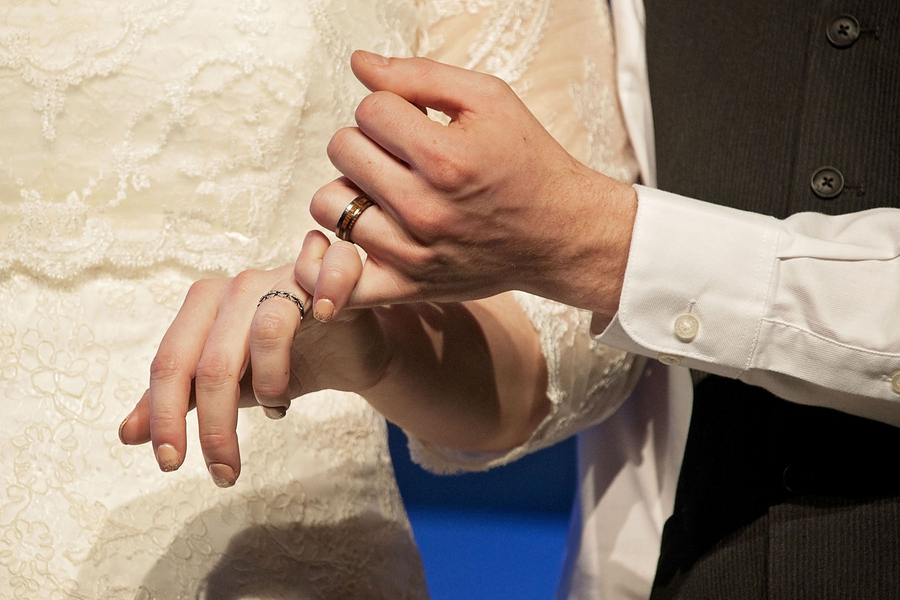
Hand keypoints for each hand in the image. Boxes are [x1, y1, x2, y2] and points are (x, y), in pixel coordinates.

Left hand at [118, 261, 391, 486]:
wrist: (346, 349)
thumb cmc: (284, 362)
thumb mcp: (227, 385)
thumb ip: (179, 401)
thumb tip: (127, 435)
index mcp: (203, 306)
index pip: (170, 363)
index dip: (165, 417)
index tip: (171, 464)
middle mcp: (240, 287)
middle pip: (214, 360)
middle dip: (216, 426)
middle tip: (225, 472)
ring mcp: (285, 278)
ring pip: (266, 332)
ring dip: (271, 385)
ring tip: (278, 410)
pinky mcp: (330, 279)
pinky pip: (323, 284)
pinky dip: (325, 305)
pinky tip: (328, 330)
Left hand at [301, 51, 636, 320]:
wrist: (560, 233)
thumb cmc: (527, 163)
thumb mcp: (490, 99)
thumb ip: (420, 76)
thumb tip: (360, 64)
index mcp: (446, 158)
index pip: (369, 109)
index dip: (388, 106)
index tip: (412, 121)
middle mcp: (425, 209)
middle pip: (342, 149)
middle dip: (366, 140)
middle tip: (399, 153)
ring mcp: (413, 253)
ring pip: (329, 203)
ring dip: (353, 189)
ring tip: (386, 191)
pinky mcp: (408, 286)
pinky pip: (341, 281)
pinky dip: (334, 259)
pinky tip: (355, 238)